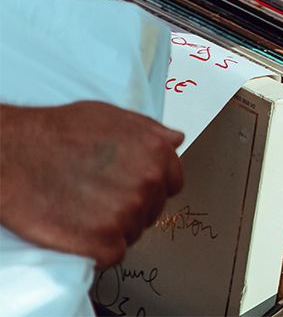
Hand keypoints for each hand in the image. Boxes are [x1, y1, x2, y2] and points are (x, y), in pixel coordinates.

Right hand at [0, 102, 184, 267]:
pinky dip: (96, 249)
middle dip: (130, 207)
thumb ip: (149, 131)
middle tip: (96, 199)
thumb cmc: (56, 132)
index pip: (172, 185)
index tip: (128, 188)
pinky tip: (78, 231)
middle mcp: (148, 184)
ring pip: (132, 233)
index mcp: (156, 154)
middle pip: (151, 211)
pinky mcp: (101, 242)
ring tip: (82, 211)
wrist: (12, 154)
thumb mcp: (111, 116)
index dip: (150, 188)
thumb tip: (176, 140)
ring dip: (112, 228)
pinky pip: (112, 254)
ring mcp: (126, 214)